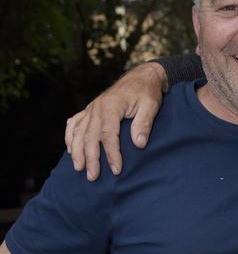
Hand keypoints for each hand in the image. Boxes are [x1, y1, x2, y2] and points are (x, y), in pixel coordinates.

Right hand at [65, 62, 167, 181]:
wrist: (142, 77)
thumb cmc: (147, 92)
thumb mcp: (151, 106)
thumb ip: (144, 124)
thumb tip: (139, 144)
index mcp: (111, 106)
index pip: (108, 134)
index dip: (111, 154)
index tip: (116, 170)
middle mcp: (97, 107)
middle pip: (89, 136)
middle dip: (90, 158)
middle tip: (93, 176)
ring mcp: (91, 108)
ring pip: (78, 132)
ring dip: (77, 151)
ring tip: (78, 168)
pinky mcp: (90, 110)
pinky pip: (74, 123)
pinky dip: (69, 137)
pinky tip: (70, 150)